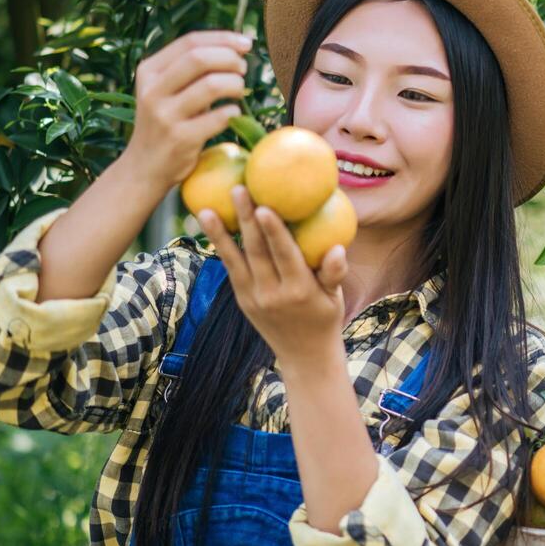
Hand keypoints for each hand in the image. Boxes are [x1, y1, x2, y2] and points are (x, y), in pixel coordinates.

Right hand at [122, 30, 251, 187]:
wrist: (145, 167)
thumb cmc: (166, 121)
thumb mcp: (166, 90)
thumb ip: (190, 68)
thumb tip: (236, 45)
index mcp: (149, 71)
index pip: (190, 42)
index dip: (223, 38)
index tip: (246, 43)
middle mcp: (153, 90)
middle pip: (199, 58)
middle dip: (230, 59)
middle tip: (242, 69)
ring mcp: (165, 115)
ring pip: (212, 85)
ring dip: (235, 84)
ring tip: (239, 91)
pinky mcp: (180, 138)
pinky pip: (219, 117)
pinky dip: (234, 112)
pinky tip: (233, 113)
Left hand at [196, 186, 349, 374]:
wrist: (304, 355)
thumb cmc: (325, 317)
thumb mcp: (335, 297)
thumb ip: (335, 273)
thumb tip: (338, 249)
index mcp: (299, 290)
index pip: (284, 255)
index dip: (273, 232)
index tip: (265, 208)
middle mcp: (272, 294)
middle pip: (256, 252)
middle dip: (246, 220)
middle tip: (238, 190)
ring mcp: (253, 298)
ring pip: (235, 260)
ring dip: (219, 233)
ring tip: (206, 210)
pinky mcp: (241, 299)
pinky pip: (230, 269)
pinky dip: (220, 247)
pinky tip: (210, 226)